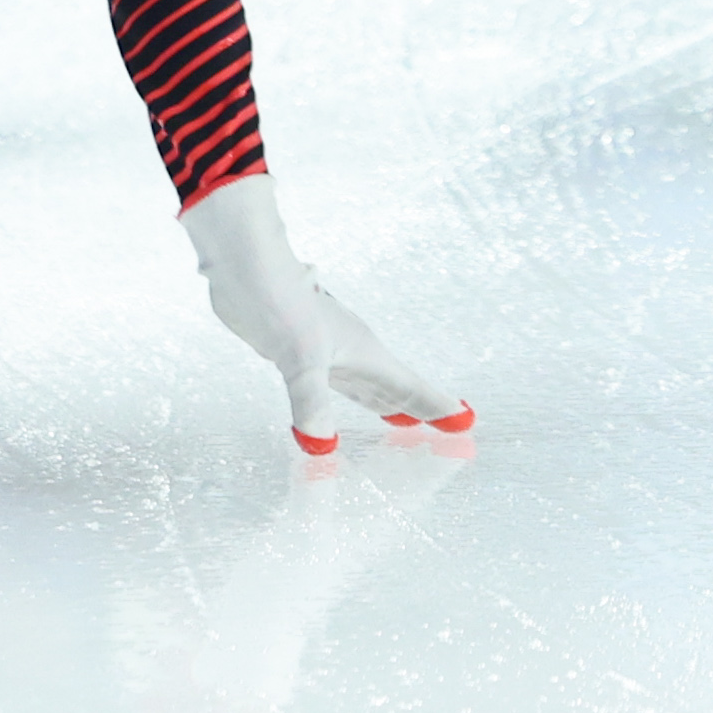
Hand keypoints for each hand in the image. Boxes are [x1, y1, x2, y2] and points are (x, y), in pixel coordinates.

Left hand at [178, 175, 470, 454]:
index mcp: (364, 353)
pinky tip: (329, 405)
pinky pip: (331, 383)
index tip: (466, 423)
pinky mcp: (296, 350)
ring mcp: (324, 349)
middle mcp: (350, 352)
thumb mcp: (301, 358)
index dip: (436, 406)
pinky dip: (341, 400)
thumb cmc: (282, 302)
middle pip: (392, 387)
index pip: (409, 387)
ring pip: (364, 384)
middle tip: (442, 426)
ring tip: (399, 420)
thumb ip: (312, 403)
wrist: (246, 266)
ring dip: (383, 402)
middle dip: (417, 408)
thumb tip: (321, 447)